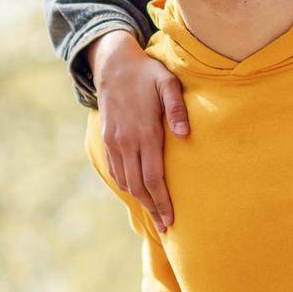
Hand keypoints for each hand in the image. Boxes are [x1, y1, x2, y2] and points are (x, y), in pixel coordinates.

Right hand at [89, 30, 186, 232]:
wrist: (113, 64)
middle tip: (165, 227)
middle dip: (152, 208)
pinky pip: (115, 170)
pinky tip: (137, 191)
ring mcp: (114, 142)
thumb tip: (185, 134)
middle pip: (139, 186)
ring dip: (139, 199)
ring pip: (126, 181)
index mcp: (144, 132)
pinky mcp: (107, 139)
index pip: (153, 177)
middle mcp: (126, 142)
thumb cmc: (147, 73)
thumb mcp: (167, 83)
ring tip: (153, 213)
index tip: (170, 220)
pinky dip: (126, 184)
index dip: (162, 201)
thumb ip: (177, 108)